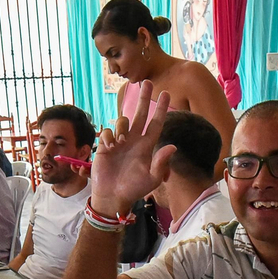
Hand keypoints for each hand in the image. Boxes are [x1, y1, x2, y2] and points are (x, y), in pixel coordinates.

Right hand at [89, 81, 175, 214]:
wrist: (113, 196)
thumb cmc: (134, 189)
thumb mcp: (153, 178)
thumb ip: (162, 162)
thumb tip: (172, 146)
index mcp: (147, 146)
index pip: (156, 124)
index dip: (161, 109)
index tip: (166, 93)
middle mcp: (134, 140)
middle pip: (140, 114)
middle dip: (144, 98)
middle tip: (146, 82)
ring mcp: (119, 142)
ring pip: (122, 121)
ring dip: (121, 126)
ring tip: (119, 143)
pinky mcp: (105, 146)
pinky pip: (107, 131)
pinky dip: (108, 136)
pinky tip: (110, 148)